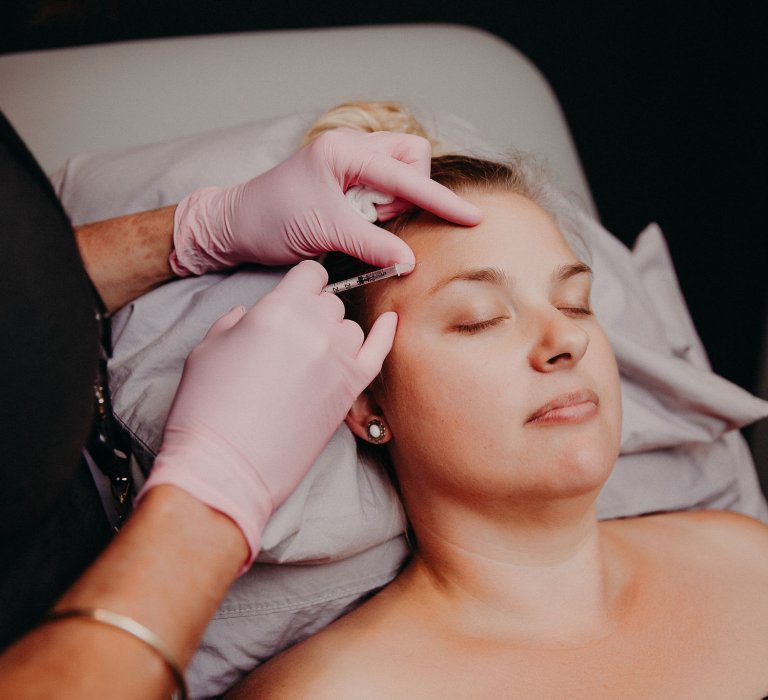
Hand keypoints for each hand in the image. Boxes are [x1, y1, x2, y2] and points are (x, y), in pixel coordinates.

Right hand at [138, 260, 396, 567]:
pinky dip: (385, 335)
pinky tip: (390, 321)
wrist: (225, 467)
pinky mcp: (351, 391)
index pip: (311, 273)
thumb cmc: (207, 408)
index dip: (303, 283)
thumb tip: (249, 315)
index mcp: (278, 309)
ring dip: (335, 335)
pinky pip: (379, 352)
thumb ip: (236, 321)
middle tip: (292, 338)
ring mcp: (338, 360)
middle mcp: (315, 328)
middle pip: (331, 302)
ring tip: (310, 357)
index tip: (298, 294)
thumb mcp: (208, 347)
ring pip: (351, 328)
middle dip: (314, 313)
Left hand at [169, 128, 481, 275]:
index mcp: (344, 150)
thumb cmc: (271, 219)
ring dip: (390, 203)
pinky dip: (379, 208)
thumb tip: (409, 259)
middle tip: (374, 217)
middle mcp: (350, 147)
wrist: (236, 225)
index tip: (470, 217)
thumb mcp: (326, 232)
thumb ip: (373, 244)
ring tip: (356, 221)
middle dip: (407, 191)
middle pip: (411, 159)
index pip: (407, 174)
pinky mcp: (346, 179)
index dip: (440, 200)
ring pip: (399, 174)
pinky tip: (353, 220)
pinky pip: (382, 189)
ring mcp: (349, 161)